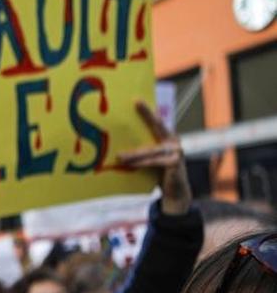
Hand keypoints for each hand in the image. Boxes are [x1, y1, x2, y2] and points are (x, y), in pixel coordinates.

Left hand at [117, 100, 190, 215]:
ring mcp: (177, 151)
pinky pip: (154, 161)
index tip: (136, 100)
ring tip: (119, 156)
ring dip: (133, 153)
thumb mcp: (149, 158)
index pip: (156, 122)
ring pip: (151, 149)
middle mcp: (173, 141)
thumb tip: (116, 144)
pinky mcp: (176, 162)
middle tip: (136, 103)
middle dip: (147, 114)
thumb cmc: (158, 173)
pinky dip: (140, 163)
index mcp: (166, 137)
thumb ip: (141, 149)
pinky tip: (128, 164)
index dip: (147, 111)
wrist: (174, 192)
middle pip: (157, 126)